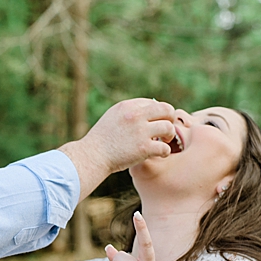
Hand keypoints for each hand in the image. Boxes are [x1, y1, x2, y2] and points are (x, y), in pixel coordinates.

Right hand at [62, 98, 176, 192]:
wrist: (90, 158)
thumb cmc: (100, 141)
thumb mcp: (112, 118)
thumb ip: (129, 112)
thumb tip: (151, 109)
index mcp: (127, 106)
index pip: (153, 103)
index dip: (158, 113)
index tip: (155, 123)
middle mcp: (135, 116)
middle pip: (166, 110)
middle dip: (169, 119)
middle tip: (165, 130)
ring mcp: (140, 132)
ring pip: (169, 128)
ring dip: (170, 135)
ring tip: (165, 141)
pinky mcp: (143, 148)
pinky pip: (165, 148)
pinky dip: (166, 152)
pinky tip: (161, 154)